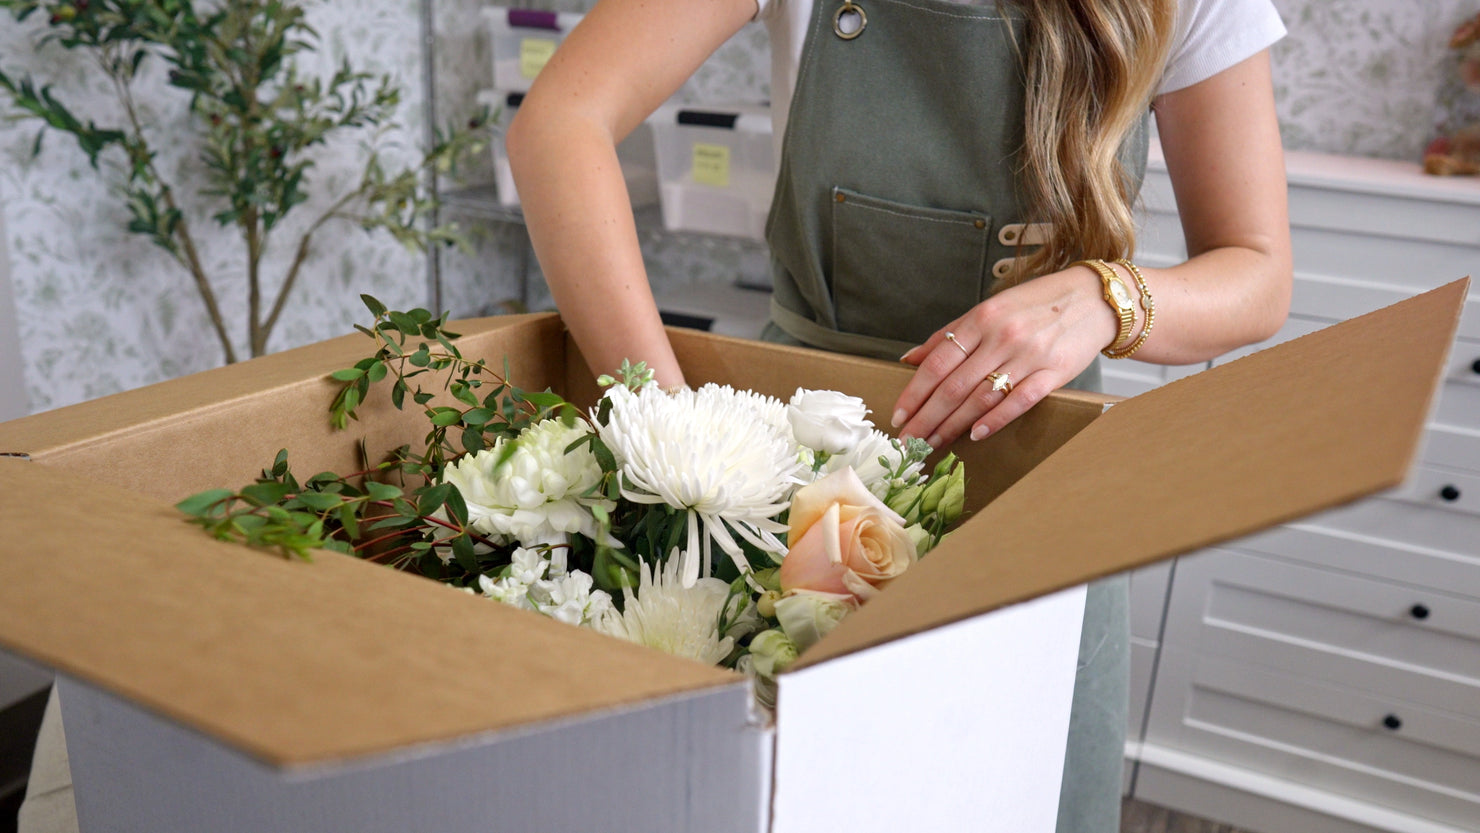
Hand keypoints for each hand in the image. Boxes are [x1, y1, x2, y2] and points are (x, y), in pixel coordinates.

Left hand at [890, 264, 1119, 447]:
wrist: (1093, 299)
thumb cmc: (1035, 305)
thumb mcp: (989, 309)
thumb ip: (949, 335)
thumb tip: (909, 359)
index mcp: (981, 319)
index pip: (937, 363)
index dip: (914, 393)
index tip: (899, 416)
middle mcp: (1001, 337)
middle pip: (954, 386)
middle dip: (926, 418)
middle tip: (908, 440)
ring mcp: (1028, 356)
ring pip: (981, 398)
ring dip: (953, 425)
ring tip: (933, 442)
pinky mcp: (1053, 373)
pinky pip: (1019, 402)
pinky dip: (995, 420)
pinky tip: (976, 435)